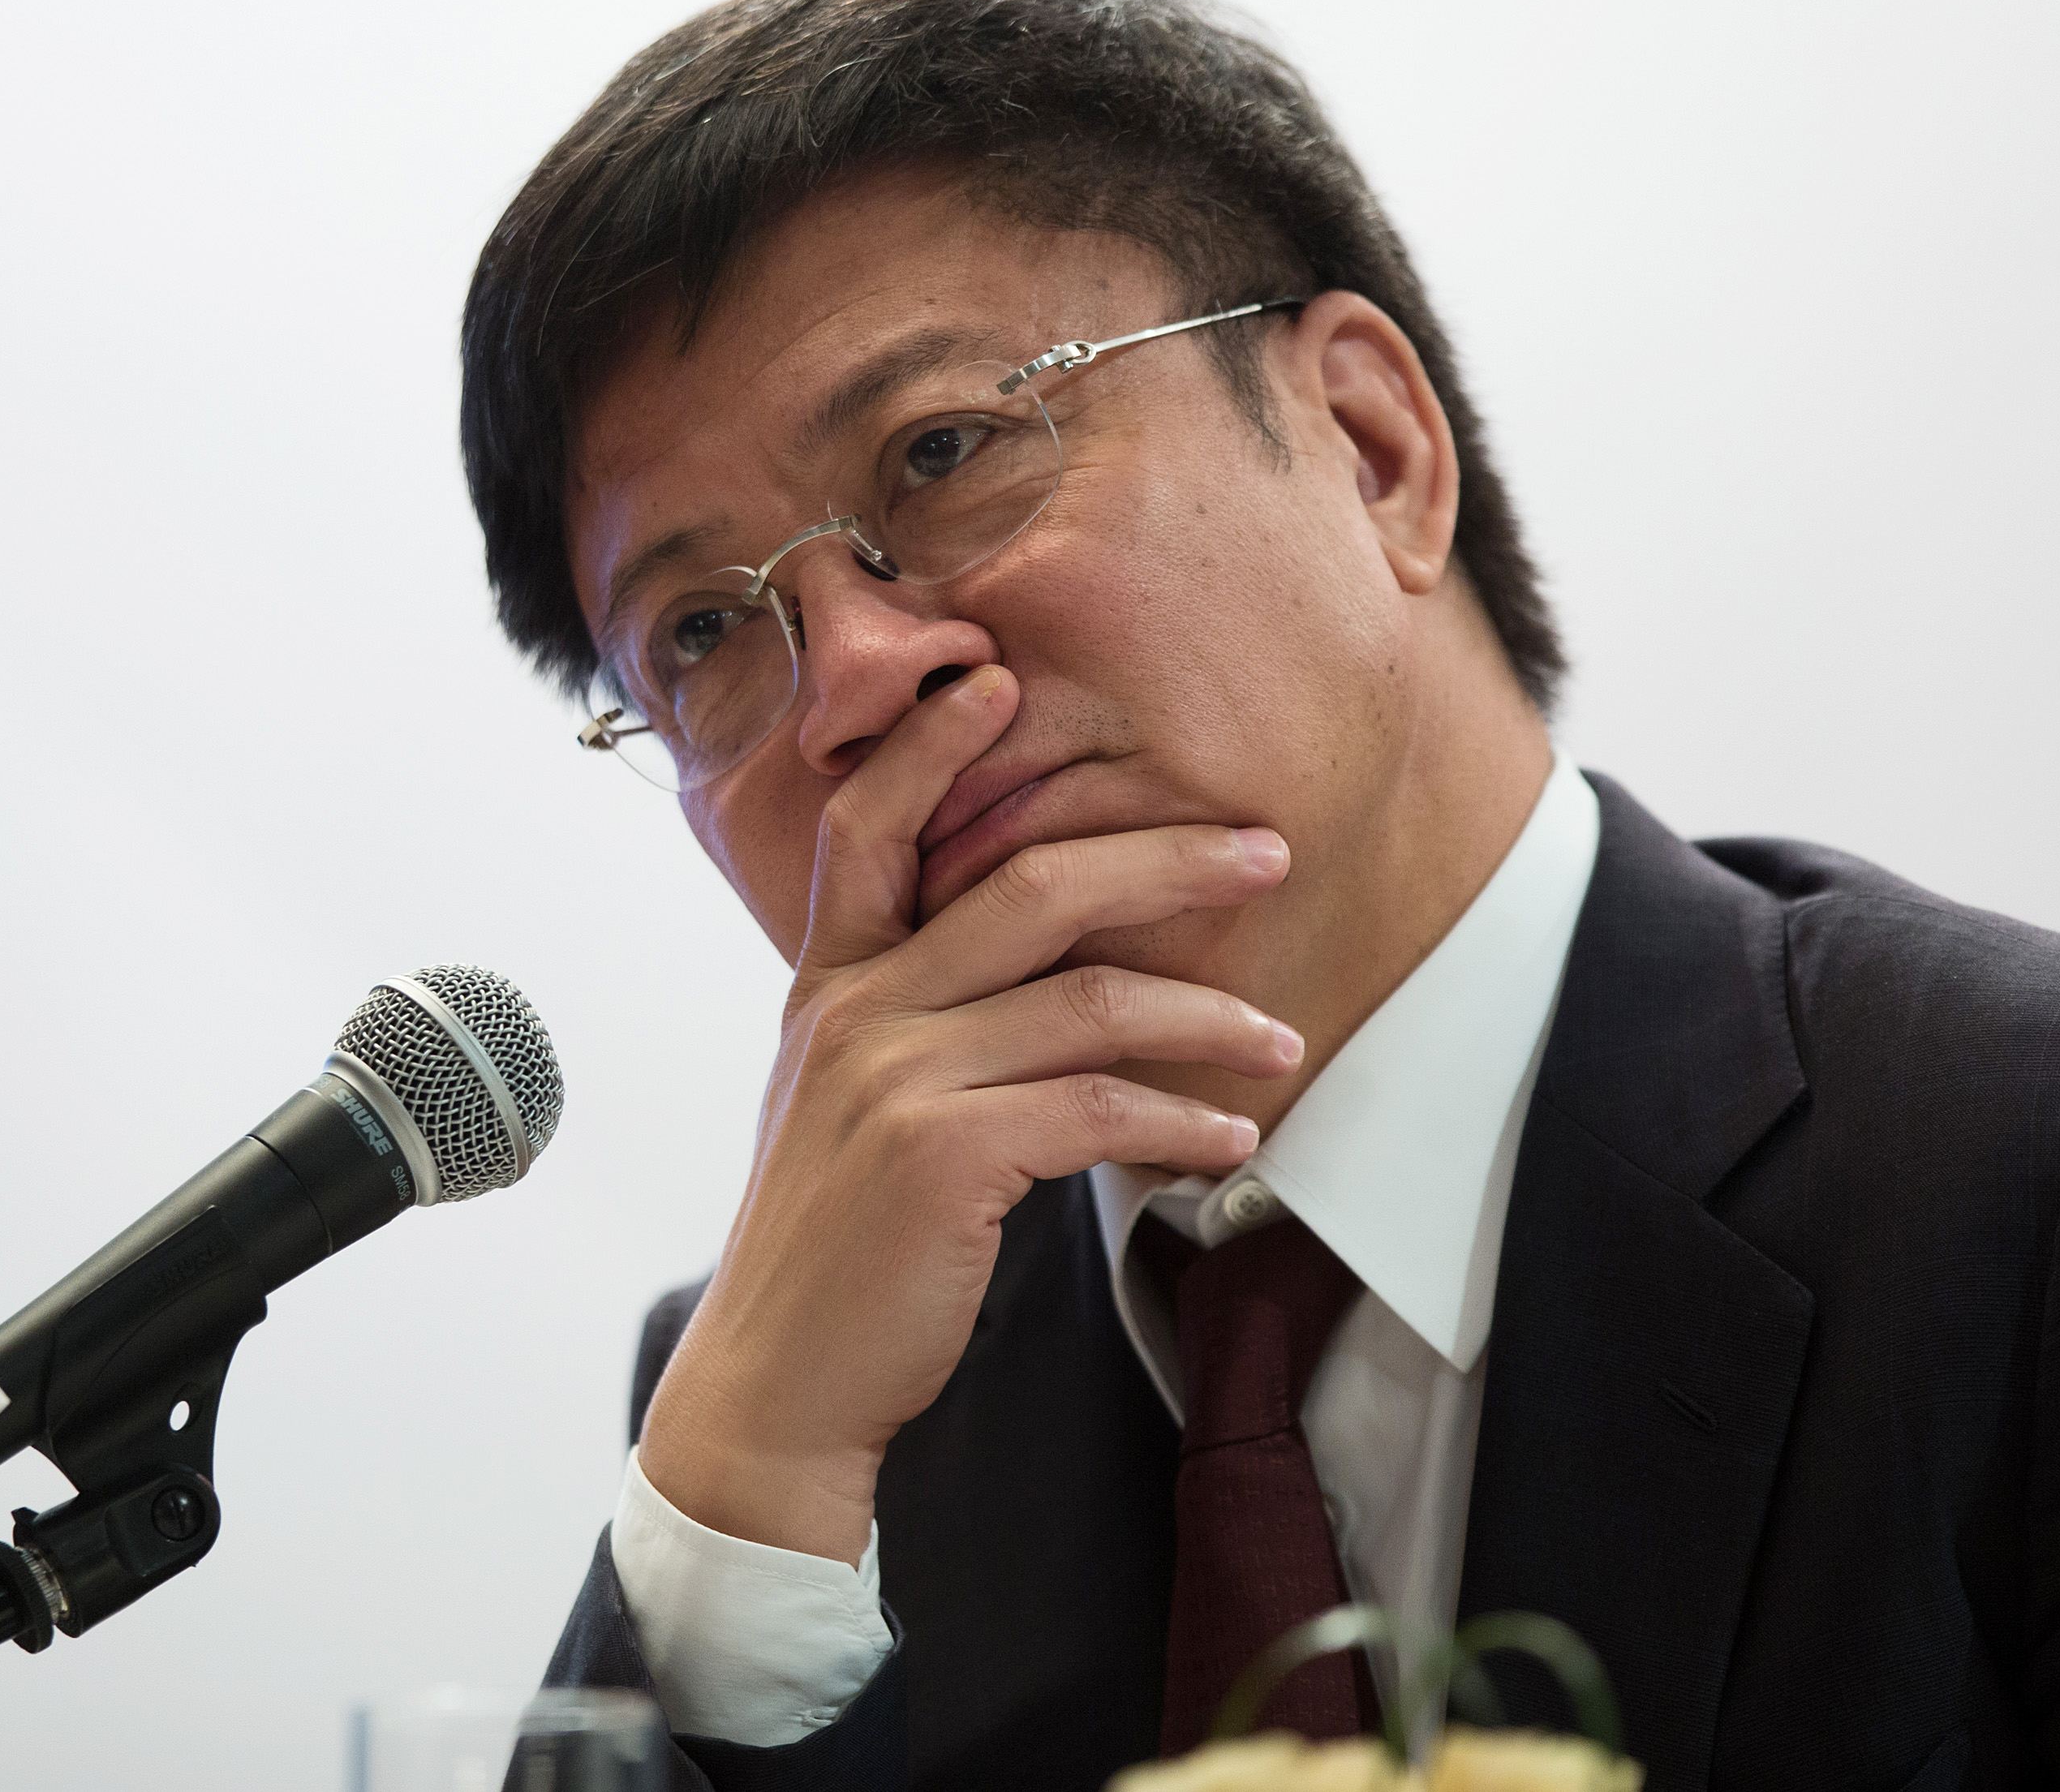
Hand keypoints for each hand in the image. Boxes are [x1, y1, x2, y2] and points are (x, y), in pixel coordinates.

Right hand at [635, 664, 1299, 1562]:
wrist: (780, 1378)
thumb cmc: (834, 1242)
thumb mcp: (844, 1102)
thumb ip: (913, 1022)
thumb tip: (1042, 976)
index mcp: (827, 984)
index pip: (870, 827)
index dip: (932, 746)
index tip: (1001, 681)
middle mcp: (856, 1011)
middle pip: (1027, 883)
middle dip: (1162, 854)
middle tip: (1263, 846)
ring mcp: (897, 1079)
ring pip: (1089, 1000)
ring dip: (1208, 1013)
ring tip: (1279, 1035)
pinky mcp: (947, 1155)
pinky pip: (1100, 1108)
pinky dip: (1182, 1121)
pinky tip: (1229, 1140)